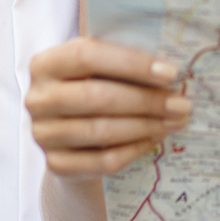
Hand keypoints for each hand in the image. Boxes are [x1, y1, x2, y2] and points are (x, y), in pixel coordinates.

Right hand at [27, 37, 191, 175]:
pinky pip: (103, 160)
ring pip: (101, 131)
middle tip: (181, 103)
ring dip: (146, 126)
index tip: (170, 73)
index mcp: (46, 63)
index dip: (131, 63)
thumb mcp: (99, 68)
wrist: (70, 133)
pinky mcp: (56, 165)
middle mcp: (38, 98)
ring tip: (175, 121)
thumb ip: (121, 61)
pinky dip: (134, 150)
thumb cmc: (92, 87)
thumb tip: (168, 69)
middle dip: (146, 100)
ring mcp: (43, 134)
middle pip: (96, 97)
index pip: (88, 56)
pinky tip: (155, 139)